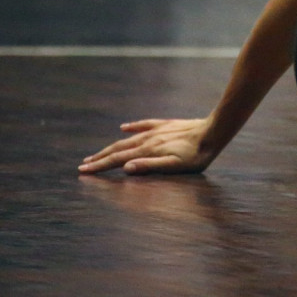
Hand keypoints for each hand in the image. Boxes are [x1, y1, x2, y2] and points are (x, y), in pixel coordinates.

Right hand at [80, 117, 219, 175]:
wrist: (214, 131)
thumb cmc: (197, 155)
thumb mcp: (175, 166)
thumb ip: (150, 166)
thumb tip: (126, 168)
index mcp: (148, 150)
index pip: (118, 160)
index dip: (100, 166)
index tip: (83, 171)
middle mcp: (148, 139)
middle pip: (118, 149)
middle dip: (100, 158)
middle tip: (83, 164)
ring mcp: (156, 130)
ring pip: (128, 139)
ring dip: (111, 146)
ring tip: (98, 152)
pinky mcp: (165, 125)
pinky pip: (144, 125)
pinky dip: (132, 127)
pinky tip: (124, 128)